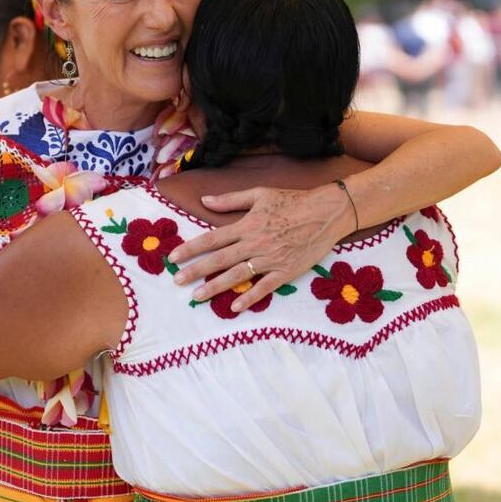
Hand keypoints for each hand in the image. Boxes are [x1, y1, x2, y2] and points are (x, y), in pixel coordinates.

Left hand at [168, 184, 351, 312]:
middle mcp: (255, 244)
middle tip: (176, 281)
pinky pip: (264, 287)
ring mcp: (270, 259)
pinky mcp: (286, 272)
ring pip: (237, 276)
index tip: (174, 258)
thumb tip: (205, 200)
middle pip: (219, 260)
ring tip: (196, 297)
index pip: (212, 239)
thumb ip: (231, 200)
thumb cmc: (293, 201)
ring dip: (215, 287)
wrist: (326, 212)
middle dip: (196, 271)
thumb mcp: (260, 194)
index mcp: (247, 225)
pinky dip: (249, 297)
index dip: (191, 249)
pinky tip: (235, 307)